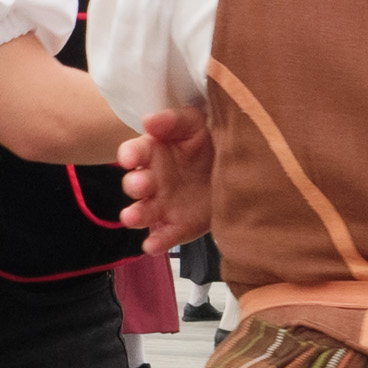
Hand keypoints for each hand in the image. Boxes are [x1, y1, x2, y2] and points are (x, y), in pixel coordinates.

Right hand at [118, 107, 214, 242]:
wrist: (237, 166)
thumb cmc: (208, 139)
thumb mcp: (194, 123)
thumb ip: (172, 121)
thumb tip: (148, 121)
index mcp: (153, 152)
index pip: (134, 152)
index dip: (129, 154)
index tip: (129, 158)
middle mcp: (153, 180)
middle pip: (135, 184)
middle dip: (134, 185)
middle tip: (141, 185)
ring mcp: (163, 205)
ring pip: (143, 212)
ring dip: (135, 215)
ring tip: (131, 217)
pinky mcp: (178, 226)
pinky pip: (165, 236)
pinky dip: (157, 242)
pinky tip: (152, 246)